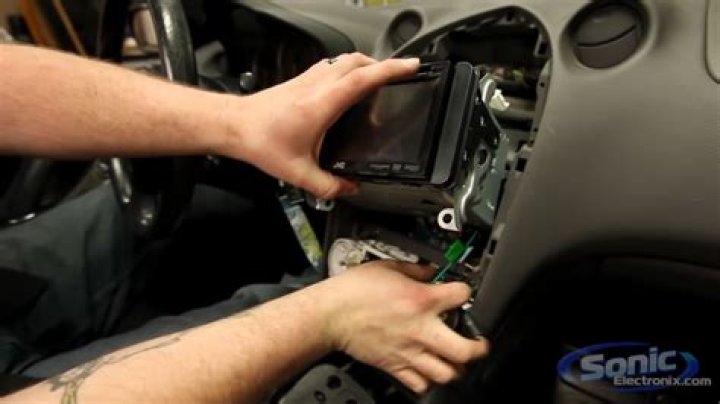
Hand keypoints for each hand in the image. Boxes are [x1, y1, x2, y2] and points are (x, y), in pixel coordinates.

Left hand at [220, 53, 419, 198]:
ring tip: (379, 77)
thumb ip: (328, 186)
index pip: (363, 78)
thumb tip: (349, 189)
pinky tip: (347, 85)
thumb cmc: (260, 141)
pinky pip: (332, 66)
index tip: (411, 67)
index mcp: (322, 105)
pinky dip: (348, 69)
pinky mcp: (300, 80)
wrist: (234, 126)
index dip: (391, 71)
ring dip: (366, 64)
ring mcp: (308, 80)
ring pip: (344, 60)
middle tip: (401, 73)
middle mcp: (317, 86)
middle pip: (358, 61)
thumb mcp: (298, 173)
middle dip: (384, 65)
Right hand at [312, 261, 489, 393]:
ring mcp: (409, 351)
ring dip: (455, 366)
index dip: (466, 292)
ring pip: (447, 373)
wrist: (330, 314)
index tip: (463, 294)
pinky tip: (428, 368)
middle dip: (478, 347)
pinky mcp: (394, 366)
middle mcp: (420, 329)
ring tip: (454, 358)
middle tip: (478, 343)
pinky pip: (421, 384)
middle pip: (465, 350)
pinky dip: (428, 379)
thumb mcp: (388, 266)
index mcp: (421, 300)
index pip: (462, 295)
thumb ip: (415, 270)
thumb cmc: (353, 291)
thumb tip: (430, 271)